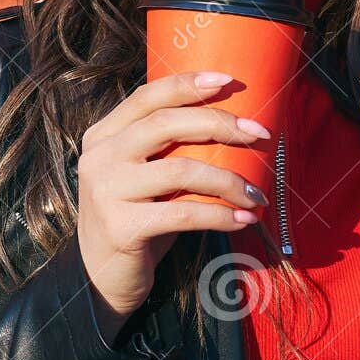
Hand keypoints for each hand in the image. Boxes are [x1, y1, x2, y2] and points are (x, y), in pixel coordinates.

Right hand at [75, 71, 270, 332]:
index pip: (147, 97)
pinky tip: (244, 219)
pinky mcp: (121, 227)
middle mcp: (100, 157)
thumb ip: (166, 150)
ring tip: (256, 195)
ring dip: (229, 181)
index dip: (187, 84)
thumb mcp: (143, 176)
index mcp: (103, 135)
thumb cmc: (137, 219)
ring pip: (182, 170)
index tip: (228, 80)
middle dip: (221, 125)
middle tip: (260, 135)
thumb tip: (233, 127)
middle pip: (167, 125)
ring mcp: (107, 191)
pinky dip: (221, 215)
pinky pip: (184, 214)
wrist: (100, 278)